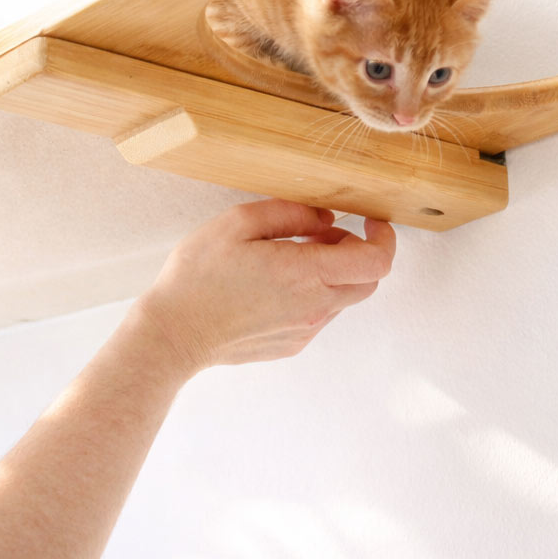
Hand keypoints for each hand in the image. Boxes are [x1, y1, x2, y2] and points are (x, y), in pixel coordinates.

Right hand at [130, 200, 395, 375]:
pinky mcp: (293, 344)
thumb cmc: (198, 276)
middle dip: (358, 252)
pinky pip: (321, 315)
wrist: (174, 334)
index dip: (384, 238)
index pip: (376, 262)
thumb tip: (326, 218)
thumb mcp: (238, 223)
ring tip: (291, 257)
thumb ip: (290, 214)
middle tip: (324, 235)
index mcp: (305, 273)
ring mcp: (305, 330)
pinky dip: (315, 293)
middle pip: (368, 281)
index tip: (371, 220)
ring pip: (344, 297)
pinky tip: (277, 284)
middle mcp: (314, 307)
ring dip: (334, 273)